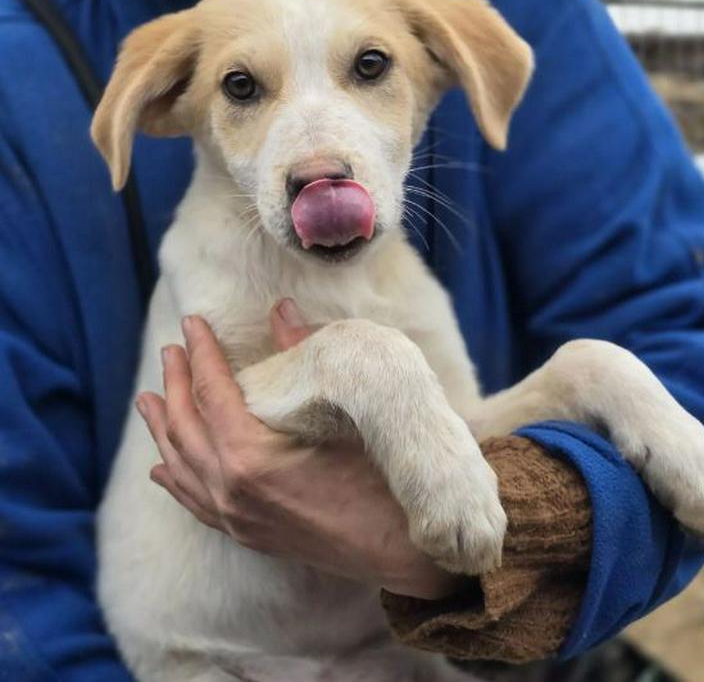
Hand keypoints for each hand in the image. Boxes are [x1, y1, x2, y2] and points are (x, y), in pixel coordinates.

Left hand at [136, 301, 469, 599]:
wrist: (400, 549)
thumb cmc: (378, 476)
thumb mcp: (343, 411)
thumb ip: (303, 358)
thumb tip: (282, 310)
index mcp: (249, 456)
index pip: (212, 390)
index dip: (201, 352)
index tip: (191, 322)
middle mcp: (230, 489)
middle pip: (187, 425)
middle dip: (176, 383)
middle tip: (170, 350)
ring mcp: (234, 516)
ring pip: (180, 465)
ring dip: (162, 428)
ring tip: (147, 400)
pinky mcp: (246, 533)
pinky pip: (193, 502)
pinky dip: (174, 478)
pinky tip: (160, 468)